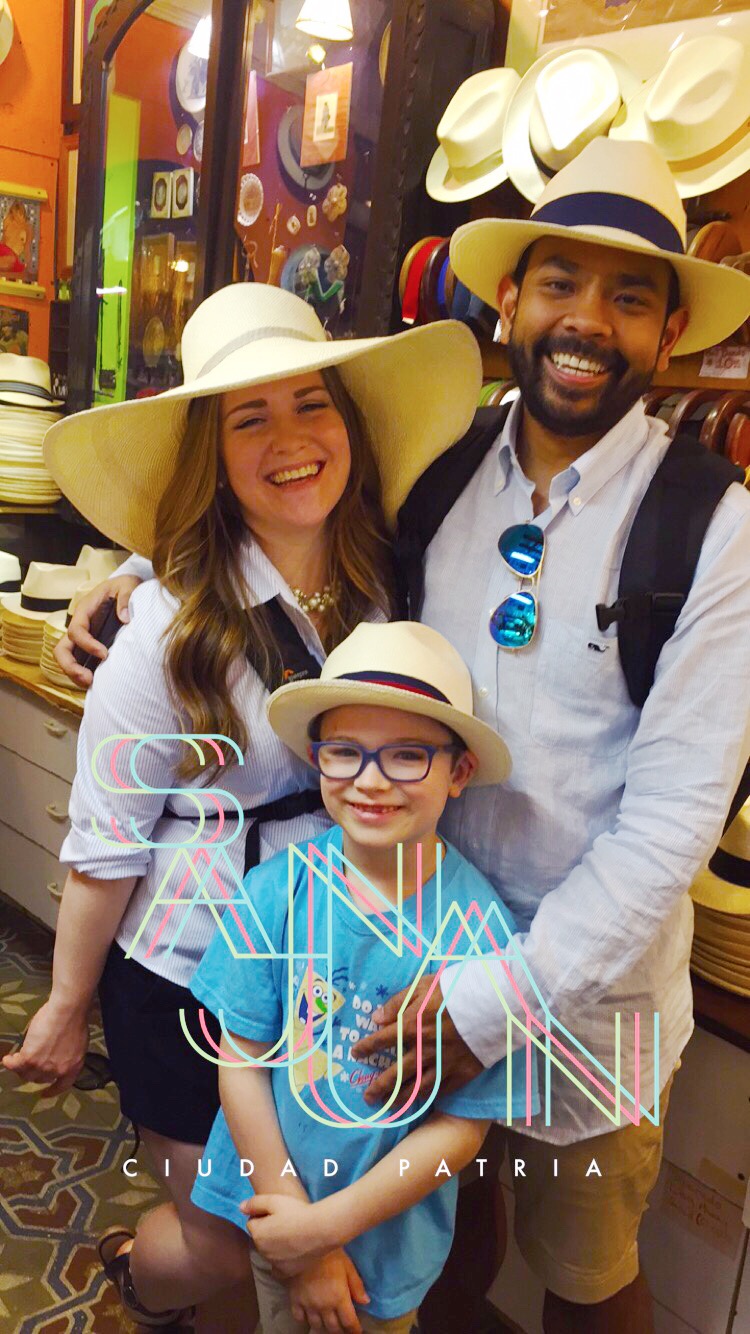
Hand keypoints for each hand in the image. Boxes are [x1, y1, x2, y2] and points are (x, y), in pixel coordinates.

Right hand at [2, 999, 88, 1093]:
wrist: (68, 1011)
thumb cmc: (75, 1019)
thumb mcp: (77, 1044)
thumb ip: (67, 1054)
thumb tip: (58, 1055)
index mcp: (73, 1067)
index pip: (62, 1086)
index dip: (52, 1091)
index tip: (44, 1093)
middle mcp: (58, 1071)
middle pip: (41, 1079)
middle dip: (34, 1073)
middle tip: (29, 1064)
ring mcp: (43, 1067)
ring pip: (26, 1074)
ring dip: (20, 1068)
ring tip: (16, 1059)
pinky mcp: (30, 1059)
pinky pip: (16, 1065)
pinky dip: (10, 1062)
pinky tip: (7, 1059)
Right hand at [54, 575, 140, 687]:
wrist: (126, 588)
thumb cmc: (125, 586)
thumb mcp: (128, 585)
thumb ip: (126, 597)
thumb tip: (125, 617)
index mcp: (85, 610)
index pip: (76, 630)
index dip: (86, 644)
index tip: (105, 655)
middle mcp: (80, 625)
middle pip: (62, 649)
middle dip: (70, 666)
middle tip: (88, 679)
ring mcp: (83, 638)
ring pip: (67, 658)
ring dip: (75, 674)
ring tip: (91, 684)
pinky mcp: (90, 647)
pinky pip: (80, 662)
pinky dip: (84, 674)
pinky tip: (97, 683)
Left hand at [243, 1194, 335, 1275]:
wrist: (320, 1230)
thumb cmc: (297, 1212)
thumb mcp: (274, 1200)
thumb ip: (255, 1203)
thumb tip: (240, 1207)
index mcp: (257, 1233)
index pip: (252, 1222)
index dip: (263, 1215)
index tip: (277, 1213)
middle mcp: (261, 1251)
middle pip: (260, 1238)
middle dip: (267, 1231)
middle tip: (286, 1222)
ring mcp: (273, 1263)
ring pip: (268, 1251)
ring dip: (274, 1245)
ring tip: (292, 1234)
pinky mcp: (286, 1272)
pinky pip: (277, 1267)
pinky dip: (281, 1261)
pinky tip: (291, 1253)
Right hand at [287, 1250, 368, 1332]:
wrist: (304, 1245)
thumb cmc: (329, 1253)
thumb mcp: (347, 1266)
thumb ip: (357, 1285)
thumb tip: (365, 1302)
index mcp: (339, 1298)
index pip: (349, 1322)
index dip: (355, 1330)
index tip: (357, 1332)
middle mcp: (324, 1307)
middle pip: (333, 1328)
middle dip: (341, 1330)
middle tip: (344, 1328)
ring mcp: (308, 1305)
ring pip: (317, 1326)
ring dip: (324, 1327)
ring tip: (328, 1323)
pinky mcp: (295, 1301)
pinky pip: (300, 1318)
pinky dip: (306, 1320)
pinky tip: (310, 1315)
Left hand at [350, 976, 482, 1104]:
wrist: (491, 1004)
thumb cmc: (456, 990)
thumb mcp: (423, 985)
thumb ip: (397, 1002)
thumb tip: (376, 1018)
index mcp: (411, 1027)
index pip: (381, 1041)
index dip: (366, 1048)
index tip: (356, 1053)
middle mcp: (423, 1050)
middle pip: (395, 1074)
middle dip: (379, 1087)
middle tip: (368, 1097)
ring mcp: (442, 1065)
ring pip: (417, 1088)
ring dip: (400, 1099)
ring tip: (390, 1106)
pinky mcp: (461, 1074)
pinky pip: (441, 1090)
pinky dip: (429, 1097)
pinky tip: (421, 1101)